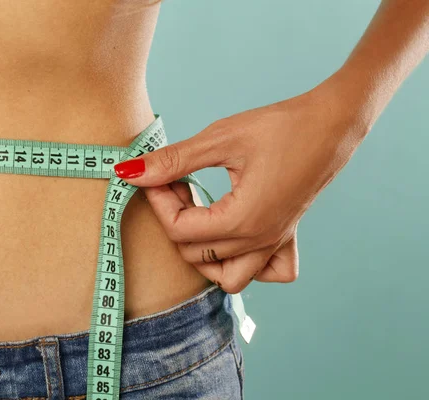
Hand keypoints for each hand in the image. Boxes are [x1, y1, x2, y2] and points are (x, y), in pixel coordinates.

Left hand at [113, 80, 366, 293]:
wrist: (333, 122)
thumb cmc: (280, 126)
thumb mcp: (220, 138)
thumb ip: (173, 160)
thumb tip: (128, 172)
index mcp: (242, 220)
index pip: (179, 230)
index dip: (157, 202)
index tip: (154, 175)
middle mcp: (259, 241)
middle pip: (195, 254)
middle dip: (174, 218)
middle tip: (175, 183)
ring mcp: (275, 243)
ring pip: (227, 276)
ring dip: (203, 253)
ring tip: (199, 212)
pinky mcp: (286, 235)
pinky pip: (266, 271)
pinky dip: (246, 265)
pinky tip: (236, 234)